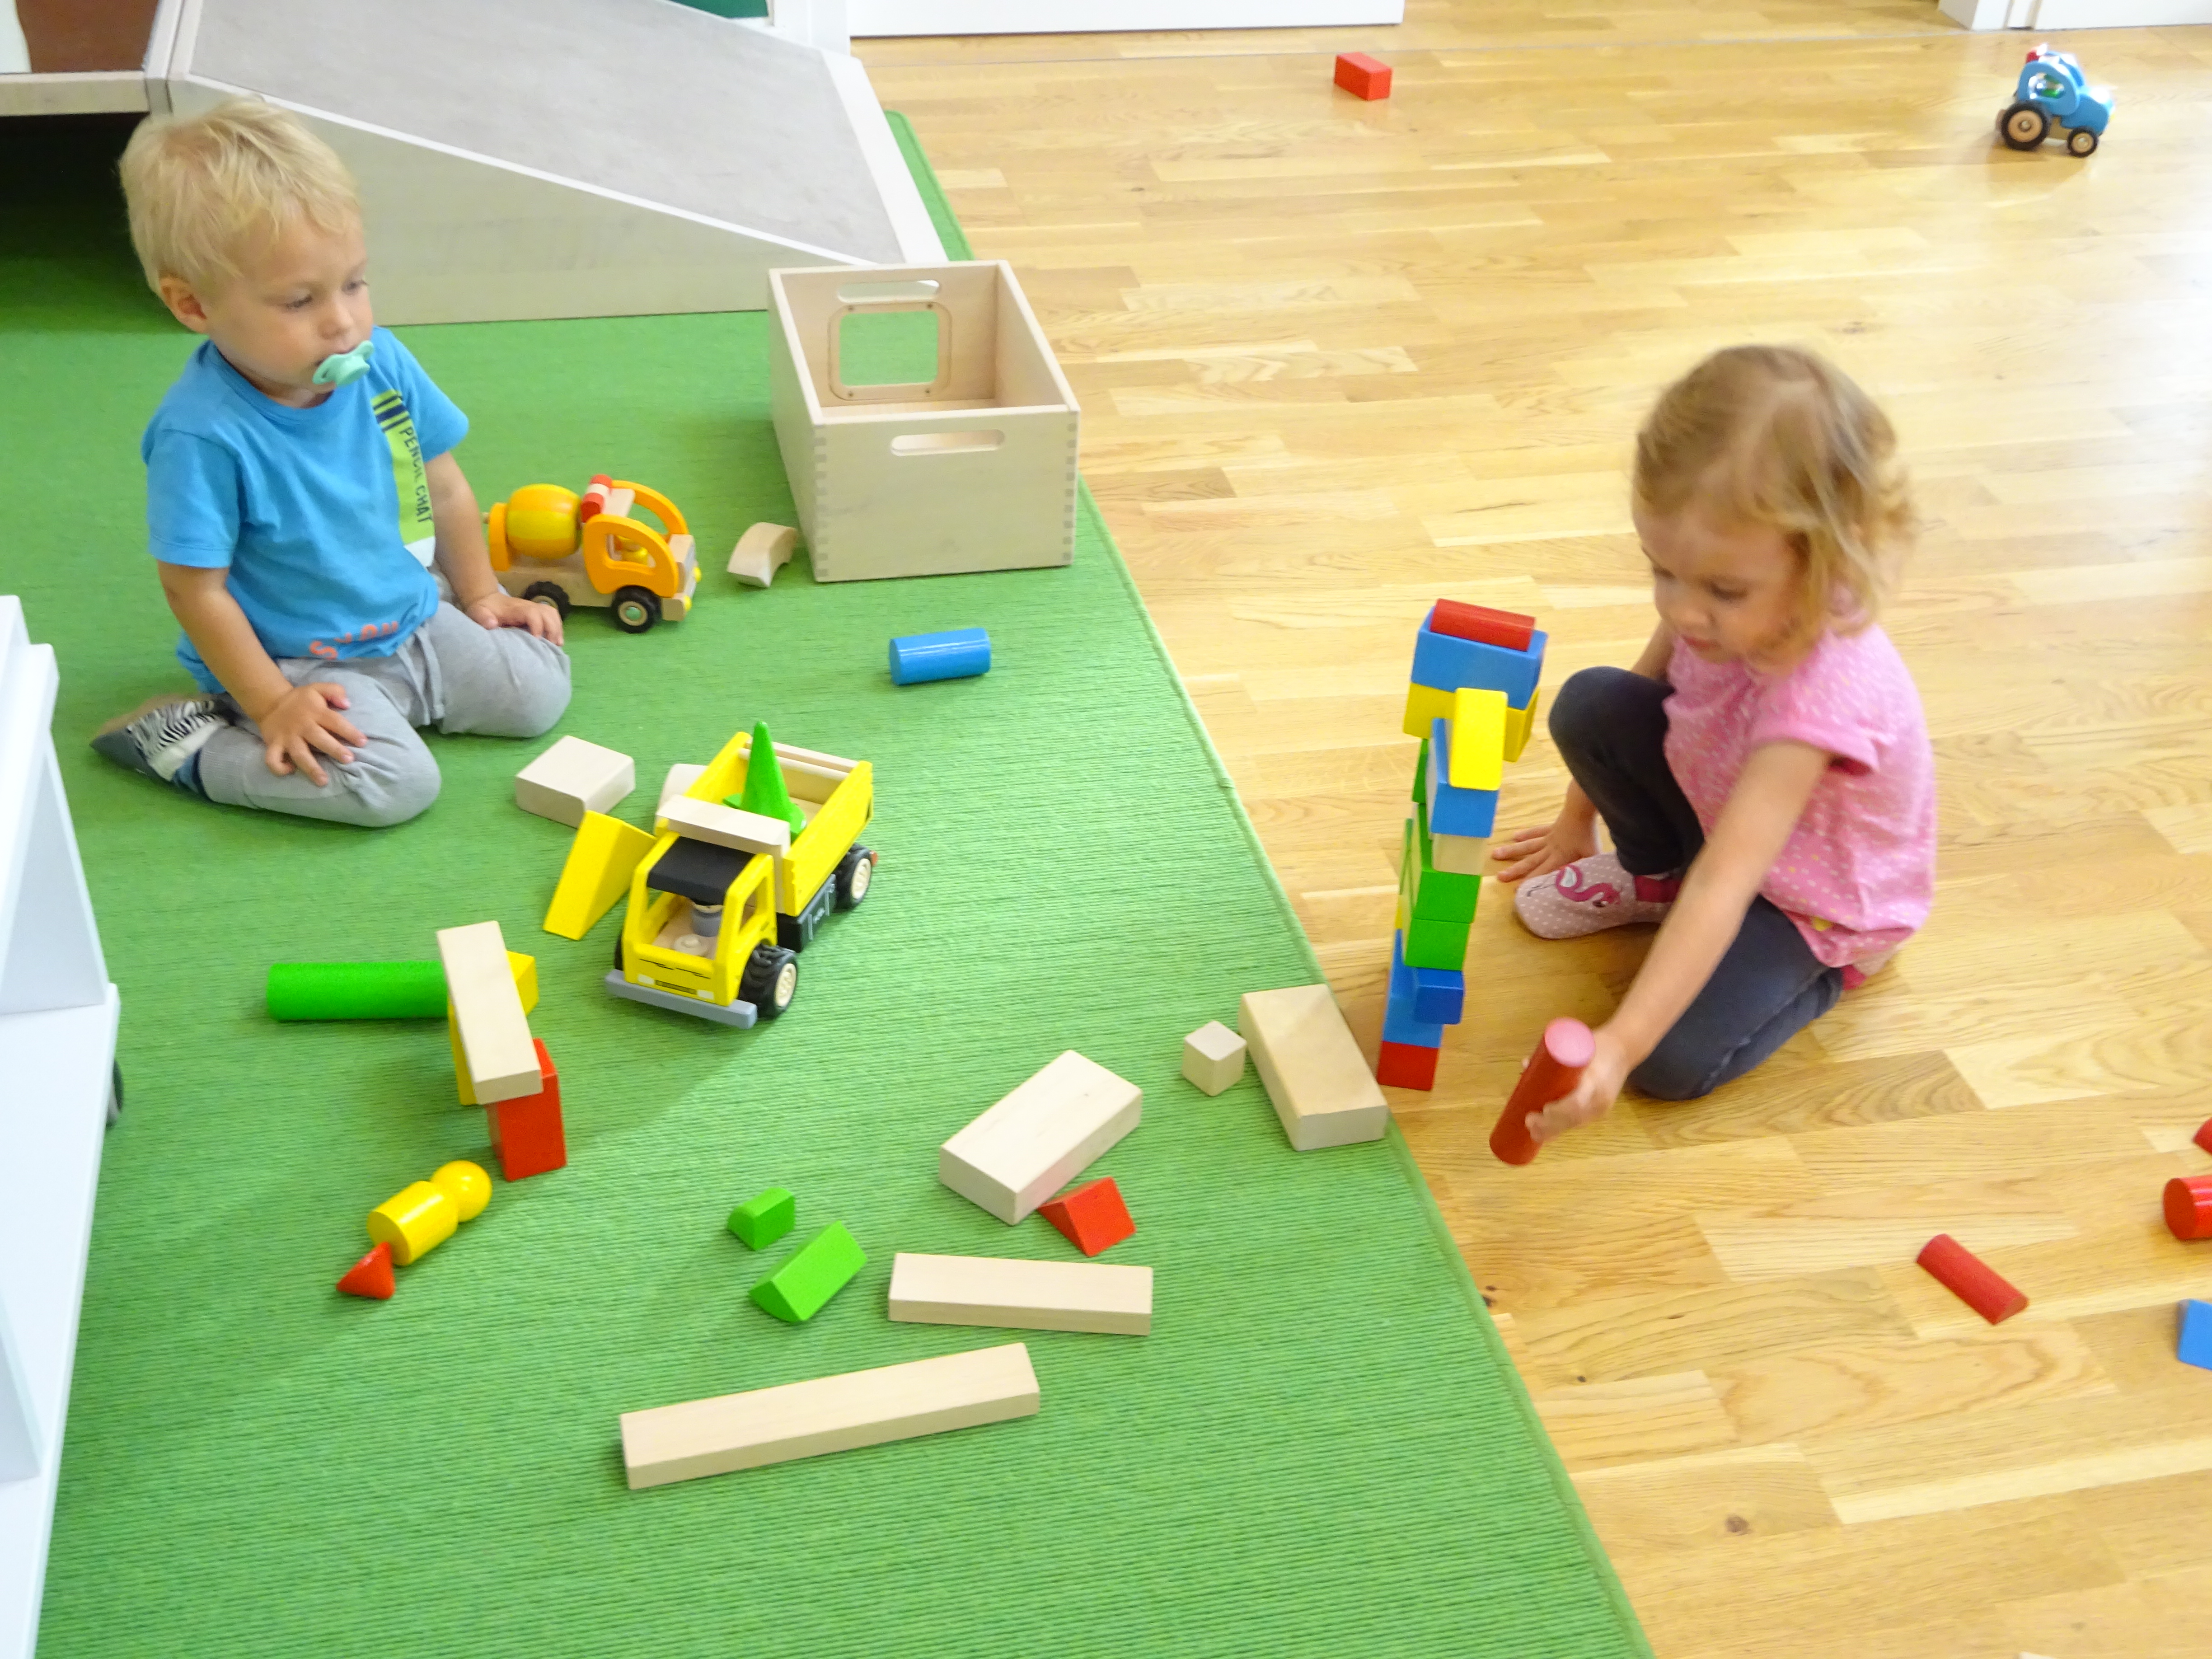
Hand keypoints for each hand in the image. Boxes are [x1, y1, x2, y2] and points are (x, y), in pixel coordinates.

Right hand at [254, 682, 364, 785]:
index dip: (349, 731)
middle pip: (319, 739)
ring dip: (311, 768)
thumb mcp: (317, 688)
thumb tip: (347, 704)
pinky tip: (290, 771)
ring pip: (299, 753)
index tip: (363, 742)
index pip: (335, 721)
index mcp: (314, 711)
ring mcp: (286, 736)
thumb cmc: (301, 700)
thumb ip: (334, 691)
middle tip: (349, 759)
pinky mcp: (273, 744)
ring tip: (323, 781)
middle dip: (334, 749)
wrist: (270, 702)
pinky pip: (272, 758)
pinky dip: (278, 767)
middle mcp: (301, 725)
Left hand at [465, 588, 564, 645]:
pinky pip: (552, 618)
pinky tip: (556, 642)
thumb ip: (482, 617)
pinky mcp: (536, 614)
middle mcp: (528, 606)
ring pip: (552, 614)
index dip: (537, 626)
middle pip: (547, 613)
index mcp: (515, 608)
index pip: (532, 613)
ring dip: (557, 629)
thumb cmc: (483, 609)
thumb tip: (492, 624)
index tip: (536, 640)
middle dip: (552, 629)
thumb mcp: (477, 612)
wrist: (487, 600)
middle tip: (551, 647)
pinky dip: (557, 628)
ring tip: (557, 645)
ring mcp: (533, 609)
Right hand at [1490, 811, 1599, 883]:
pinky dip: (1526, 834)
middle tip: (1499, 876)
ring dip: (1512, 851)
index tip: (1517, 890)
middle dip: (1515, 870)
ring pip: (1527, 846)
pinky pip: (1536, 832)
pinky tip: (1514, 836)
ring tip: (1495, 854)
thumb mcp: (1592, 855)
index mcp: (1559, 858)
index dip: (1530, 881)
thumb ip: (1590, 869)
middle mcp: (1549, 849)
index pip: (1542, 872)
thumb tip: (1590, 883)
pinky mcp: (1550, 827)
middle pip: (1530, 861)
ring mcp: (1548, 837)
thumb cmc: (1588, 834)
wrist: (1581, 810)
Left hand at [1525, 1024, 1630, 1145]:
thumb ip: (1554, 1057)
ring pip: (1576, 1124)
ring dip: (1554, 1130)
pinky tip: (1547, 1136)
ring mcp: (1601, 1108)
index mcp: (1595, 1080)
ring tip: (1534, 1133)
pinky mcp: (1600, 1111)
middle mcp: (1600, 1098)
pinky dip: (1562, 1129)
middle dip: (1550, 1124)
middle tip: (1529, 1121)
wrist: (1624, 1050)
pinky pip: (1579, 1123)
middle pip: (1574, 1118)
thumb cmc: (1598, 1045)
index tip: (1544, 1109)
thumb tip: (1526, 1064)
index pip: (1577, 1102)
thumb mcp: (1576, 1045)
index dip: (1559, 1110)